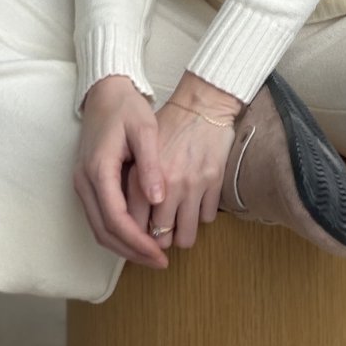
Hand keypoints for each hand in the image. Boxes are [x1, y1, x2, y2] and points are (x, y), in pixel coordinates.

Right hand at [73, 75, 171, 269]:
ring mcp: (82, 184)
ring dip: (124, 246)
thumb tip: (158, 199)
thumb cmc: (126, 107)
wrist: (104, 92)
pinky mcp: (86, 184)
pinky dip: (117, 233)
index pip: (116, 219)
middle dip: (132, 252)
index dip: (138, 241)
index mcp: (98, 169)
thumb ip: (150, 164)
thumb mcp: (145, 129)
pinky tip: (138, 237)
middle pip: (104, 231)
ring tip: (152, 255)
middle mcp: (84, 181)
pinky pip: (99, 218)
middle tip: (159, 263)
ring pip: (99, 229)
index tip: (159, 254)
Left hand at [125, 72, 244, 252]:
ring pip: (187, 236)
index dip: (137, 238)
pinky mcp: (214, 182)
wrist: (202, 105)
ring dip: (182, 233)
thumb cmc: (170, 125)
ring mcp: (193, 186)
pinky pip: (207, 217)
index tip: (141, 237)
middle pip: (161, 237)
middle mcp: (168, 185)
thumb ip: (133, 182)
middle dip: (159, 240)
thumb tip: (130, 216)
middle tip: (160, 231)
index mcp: (143, 177)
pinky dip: (201, 215)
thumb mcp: (139, 150)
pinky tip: (196, 202)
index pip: (134, 226)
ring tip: (179, 224)